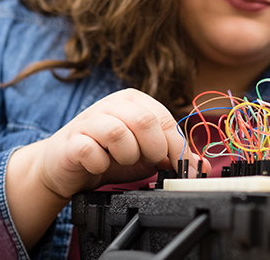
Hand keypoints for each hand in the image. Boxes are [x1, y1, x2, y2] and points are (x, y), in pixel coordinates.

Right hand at [6, 88, 202, 247]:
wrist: (66, 168)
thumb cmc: (108, 156)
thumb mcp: (146, 156)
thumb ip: (172, 157)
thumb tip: (203, 166)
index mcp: (133, 101)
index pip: (164, 118)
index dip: (175, 146)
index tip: (179, 166)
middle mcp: (111, 104)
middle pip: (144, 121)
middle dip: (153, 149)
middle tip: (148, 161)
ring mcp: (89, 120)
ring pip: (118, 133)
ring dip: (127, 156)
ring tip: (123, 161)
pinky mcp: (71, 140)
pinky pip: (92, 150)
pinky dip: (101, 164)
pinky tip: (100, 165)